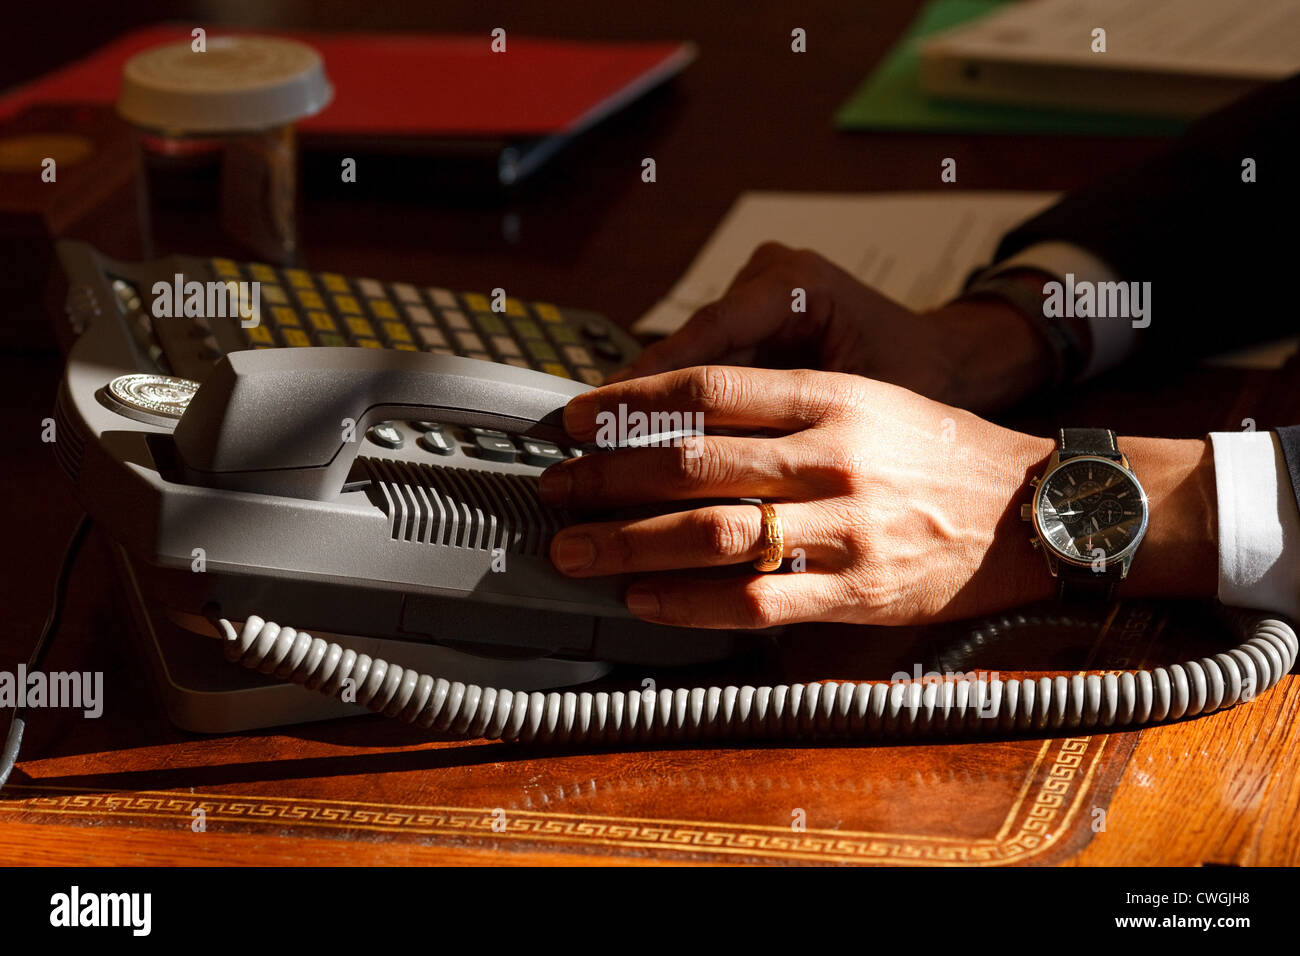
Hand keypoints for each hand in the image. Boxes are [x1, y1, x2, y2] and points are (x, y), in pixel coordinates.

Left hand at [539, 366, 1218, 628]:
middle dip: (606, 477)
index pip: (707, 390)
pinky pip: (757, 601)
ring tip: (574, 550)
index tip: (574, 419)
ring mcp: (846, 527)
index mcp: (832, 397)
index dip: (627, 404)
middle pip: (693, 462)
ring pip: (714, 534)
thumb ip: (777, 408)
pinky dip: (690, 602)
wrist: (1027, 508)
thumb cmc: (933, 451)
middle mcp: (834, 456)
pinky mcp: (857, 591)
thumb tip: (674, 422)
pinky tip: (645, 600)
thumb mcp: (863, 400)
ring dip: (629, 544)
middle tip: (555, 488)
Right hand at [610, 242, 1054, 411]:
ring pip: (687, 361)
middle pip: (686, 348)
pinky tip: (639, 448)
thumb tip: (715, 472)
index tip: (606, 420)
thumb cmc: (923, 381)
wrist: (951, 359)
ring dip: (647, 410)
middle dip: (635, 403)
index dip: (653, 386)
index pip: (710, 338)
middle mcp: (768, 278)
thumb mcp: (867, 408)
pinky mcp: (749, 323)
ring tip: (600, 453)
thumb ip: (795, 429)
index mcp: (798, 283)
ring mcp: (755, 297)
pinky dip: (675, 412)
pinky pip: (703, 371)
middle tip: (584, 444)